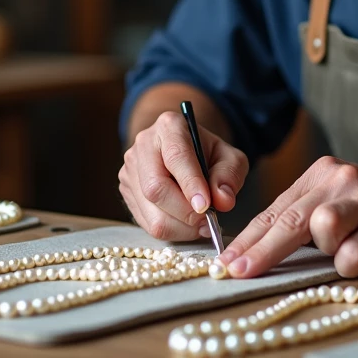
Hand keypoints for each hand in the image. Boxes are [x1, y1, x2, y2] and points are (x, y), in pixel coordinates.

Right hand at [119, 110, 248, 241]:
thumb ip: (229, 176)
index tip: (206, 205)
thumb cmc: (209, 154)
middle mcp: (143, 145)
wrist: (186, 153)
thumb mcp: (230, 157)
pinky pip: (147, 223)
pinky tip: (186, 224)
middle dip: (185, 212)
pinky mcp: (127, 191)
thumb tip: (222, 201)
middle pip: (155, 187)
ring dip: (181, 227)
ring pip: (150, 212)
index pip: (176, 156)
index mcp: (169, 126)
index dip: (191, 184)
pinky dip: (172, 231)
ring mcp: (130, 169)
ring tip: (201, 224)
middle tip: (208, 220)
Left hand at [217, 156, 357, 277]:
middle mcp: (341, 180)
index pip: (275, 209)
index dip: (248, 238)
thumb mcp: (335, 203)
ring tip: (343, 250)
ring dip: (325, 249)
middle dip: (260, 250)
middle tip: (238, 272)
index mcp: (321, 174)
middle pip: (290, 220)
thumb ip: (301, 217)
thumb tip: (253, 248)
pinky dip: (350, 263)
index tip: (226, 261)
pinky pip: (355, 252)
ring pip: (321, 229)